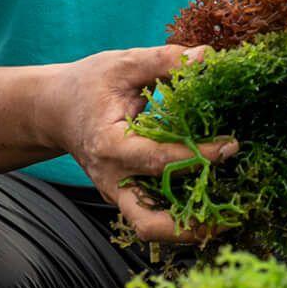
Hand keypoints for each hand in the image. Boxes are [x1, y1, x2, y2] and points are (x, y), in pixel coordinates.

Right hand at [47, 44, 236, 242]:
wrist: (55, 110)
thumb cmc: (88, 86)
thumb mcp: (122, 64)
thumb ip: (164, 60)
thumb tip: (207, 57)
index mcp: (110, 147)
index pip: (159, 160)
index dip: (198, 156)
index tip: (231, 145)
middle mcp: (112, 180)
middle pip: (149, 223)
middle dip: (191, 226)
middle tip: (230, 214)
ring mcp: (117, 193)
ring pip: (152, 229)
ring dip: (189, 229)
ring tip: (228, 216)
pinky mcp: (125, 196)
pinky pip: (154, 215)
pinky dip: (182, 216)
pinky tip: (212, 201)